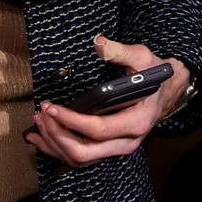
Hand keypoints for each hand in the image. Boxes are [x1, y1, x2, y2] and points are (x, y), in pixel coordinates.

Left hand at [24, 35, 188, 166]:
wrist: (163, 92)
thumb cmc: (151, 75)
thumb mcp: (142, 58)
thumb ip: (120, 51)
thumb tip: (98, 43)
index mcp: (135, 122)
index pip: (98, 129)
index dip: (72, 121)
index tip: (51, 108)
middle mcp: (125, 141)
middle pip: (84, 152)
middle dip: (57, 136)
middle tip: (41, 115)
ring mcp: (115, 147)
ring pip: (79, 158)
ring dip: (54, 143)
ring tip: (37, 122)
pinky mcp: (106, 148)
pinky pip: (79, 156)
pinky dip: (56, 148)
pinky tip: (38, 137)